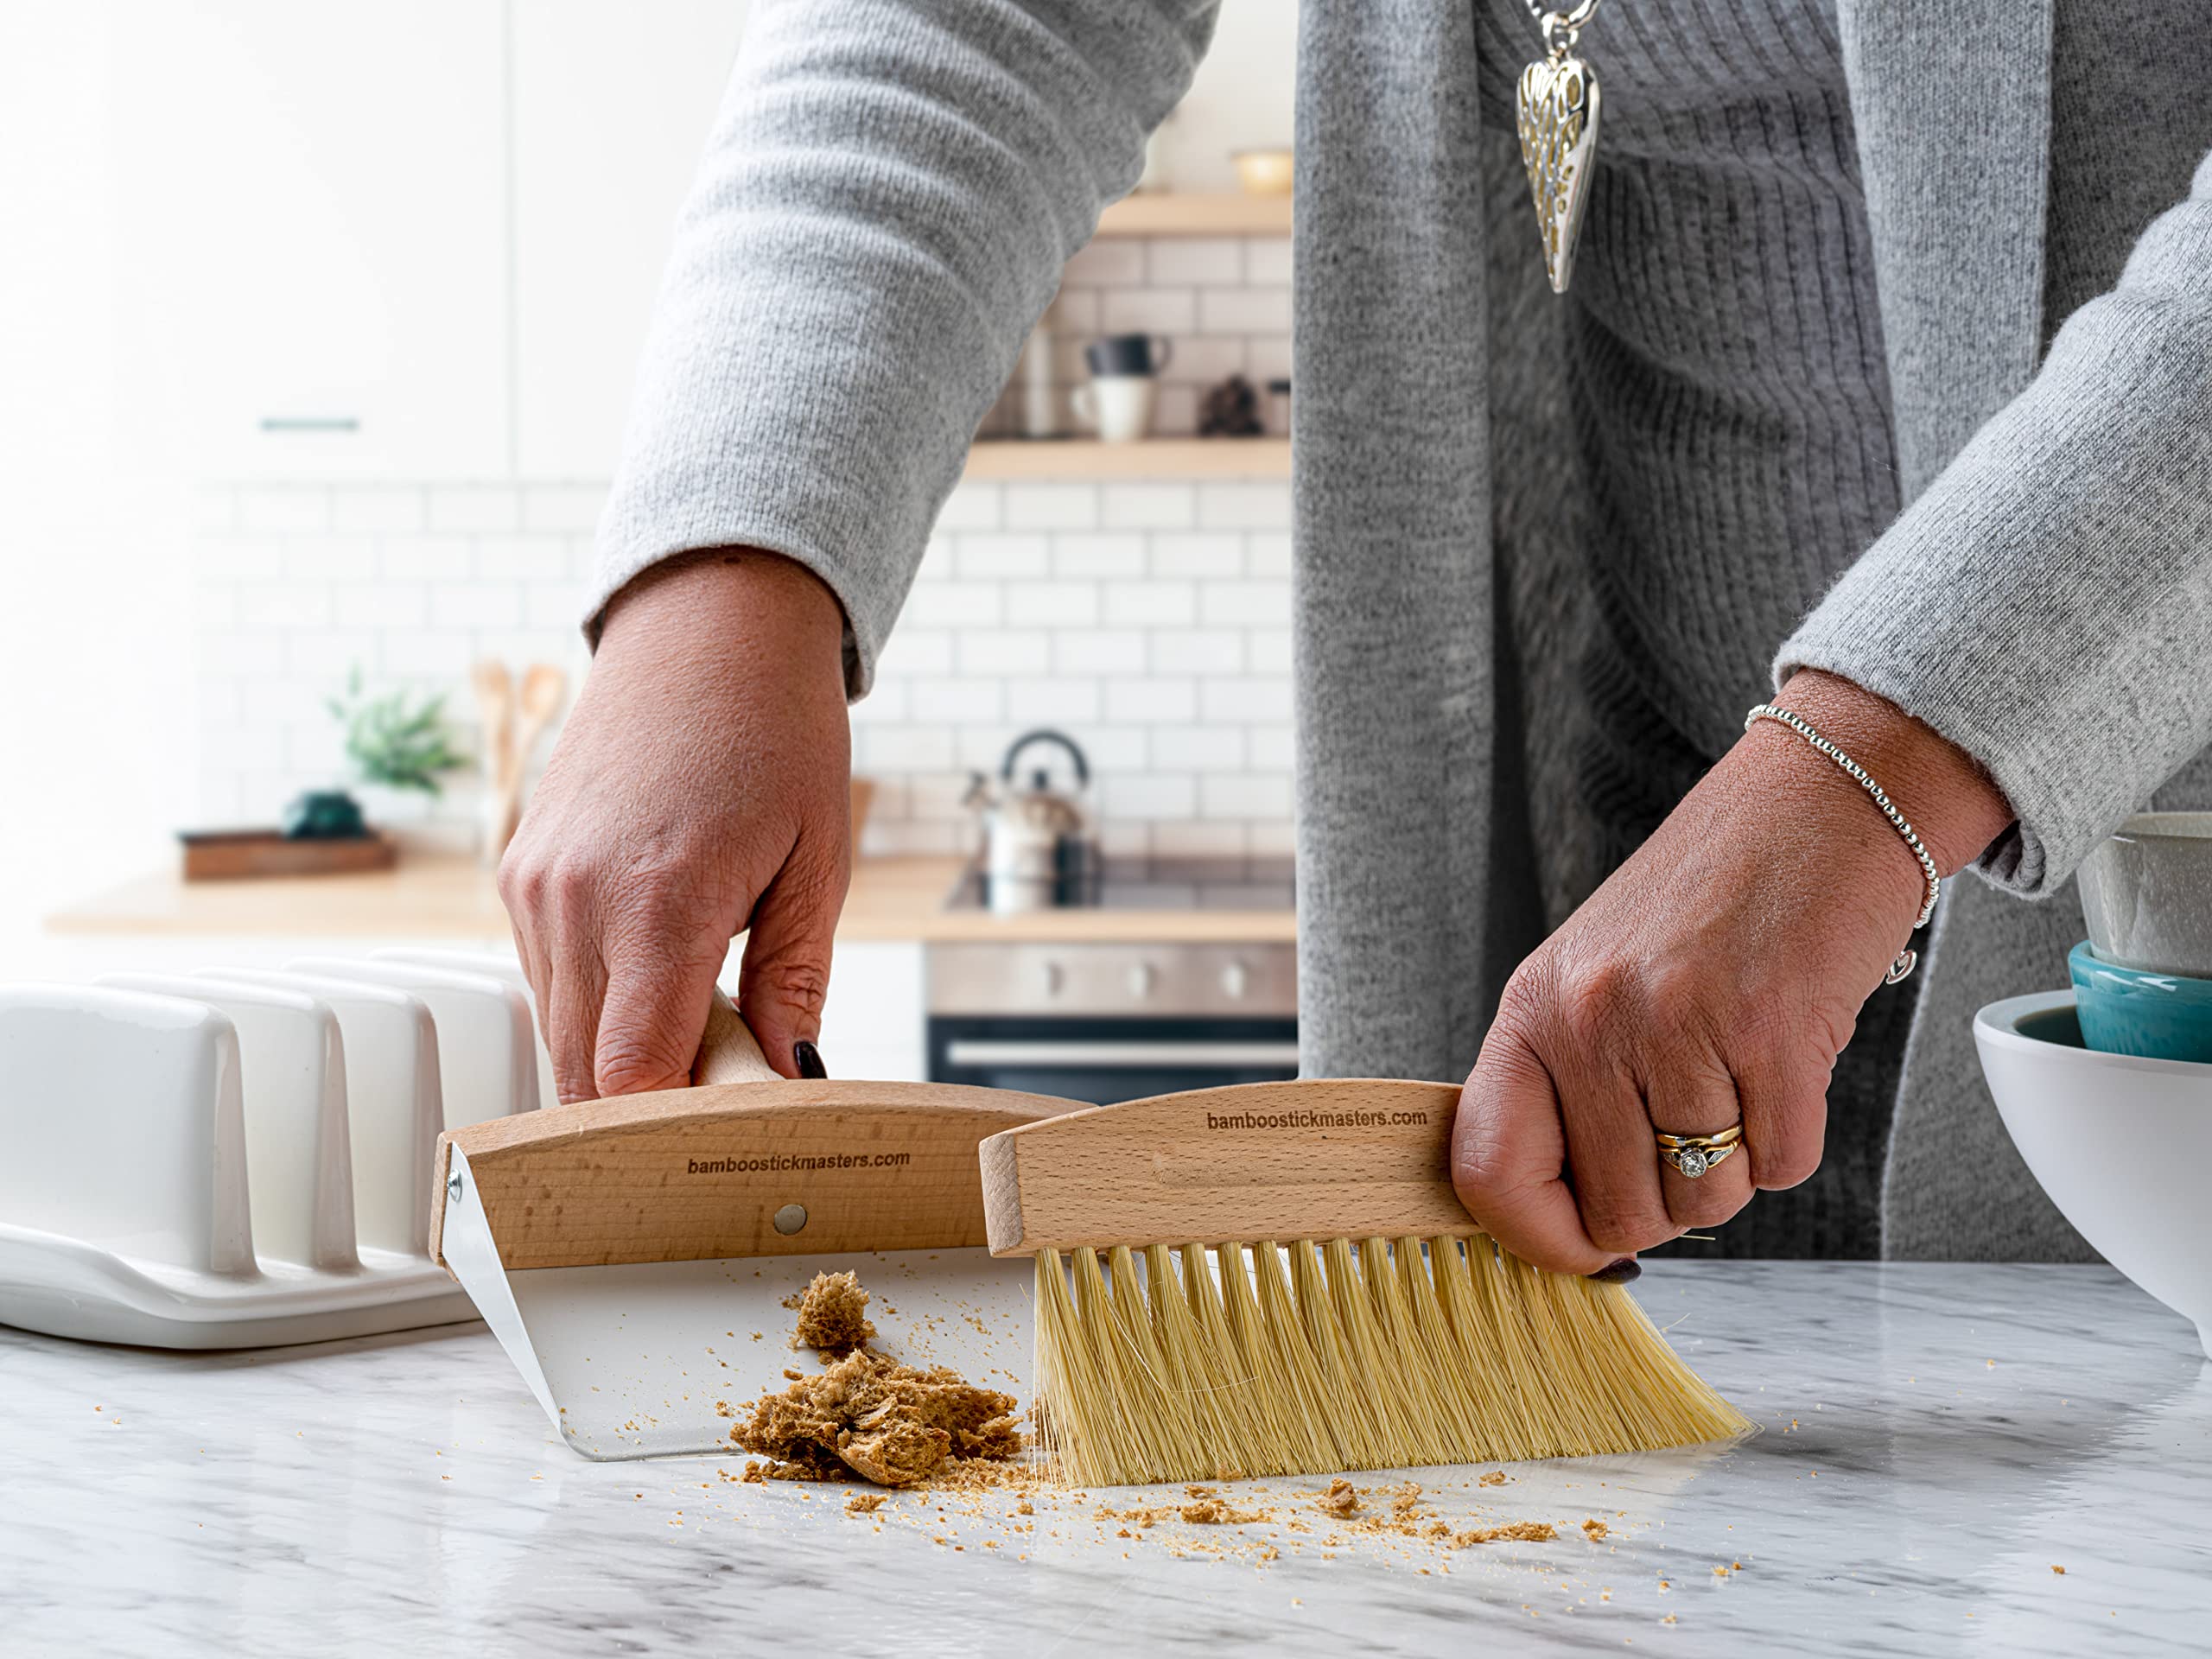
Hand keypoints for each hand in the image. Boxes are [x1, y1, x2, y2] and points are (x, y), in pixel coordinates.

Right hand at [499, 549, 850, 1100]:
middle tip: (729, 1090)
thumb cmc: (775, 728)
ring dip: (622, 1054)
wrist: (707, 627)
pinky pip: (547, 980)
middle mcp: (573, 899)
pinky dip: (597, 1003)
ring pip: (559, 1035)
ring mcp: (534, 886)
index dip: (675, 1125)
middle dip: (650, 1105)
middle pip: (584, 1075)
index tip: (726, 1138)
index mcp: (657, 901)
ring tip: (705, 1014)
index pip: (631, 1077)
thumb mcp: (817, 862)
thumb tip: (789, 1077)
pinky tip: (660, 970)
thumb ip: (795, 982)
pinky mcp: (519, 872)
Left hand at [1450, 671, 2013, 1274]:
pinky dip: (1791, 1138)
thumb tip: (1562, 1221)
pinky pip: (1782, 1167)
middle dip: (1665, 1202)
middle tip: (1694, 1128)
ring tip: (1739, 1077)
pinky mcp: (1772, 1034)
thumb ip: (1566, 1087)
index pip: (1488, 1172)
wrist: (1818, 805)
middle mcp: (1591, 1019)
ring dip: (1734, 1166)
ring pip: (1705, 1201)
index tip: (1583, 1245)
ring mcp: (1678, 1026)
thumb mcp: (1596, 978)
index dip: (1538, 1237)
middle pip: (1618, 1212)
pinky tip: (1784, 1063)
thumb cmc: (1710, 898)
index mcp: (1533, 1009)